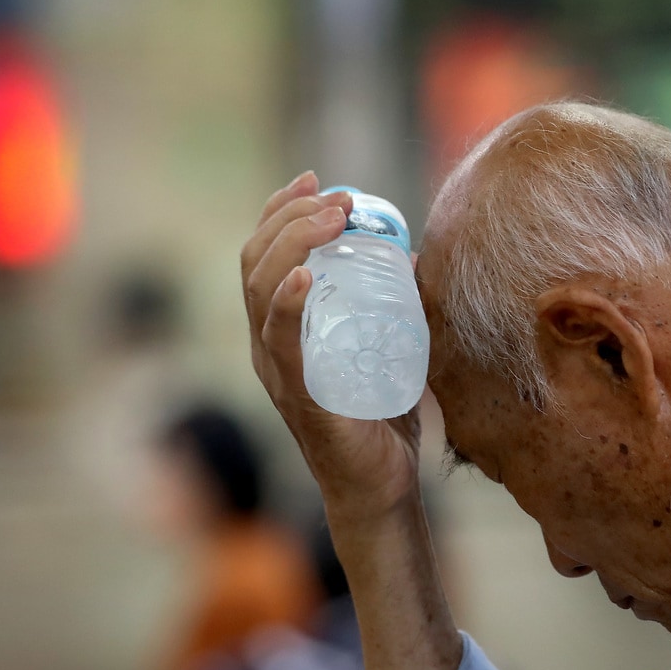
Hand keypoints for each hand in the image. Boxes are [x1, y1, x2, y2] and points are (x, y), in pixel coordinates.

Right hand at [241, 171, 422, 518]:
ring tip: (332, 219)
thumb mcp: (386, 350)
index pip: (262, 256)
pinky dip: (286, 307)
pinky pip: (283, 346)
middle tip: (338, 199)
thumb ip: (393, 309)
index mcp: (282, 331)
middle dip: (290, 217)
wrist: (381, 488)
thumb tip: (415, 260)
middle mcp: (268, 347)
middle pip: (255, 262)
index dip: (280, 211)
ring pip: (261, 292)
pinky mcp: (301, 398)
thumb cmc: (381, 422)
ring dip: (294, 244)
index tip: (316, 181)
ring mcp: (280, 372)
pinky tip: (301, 278)